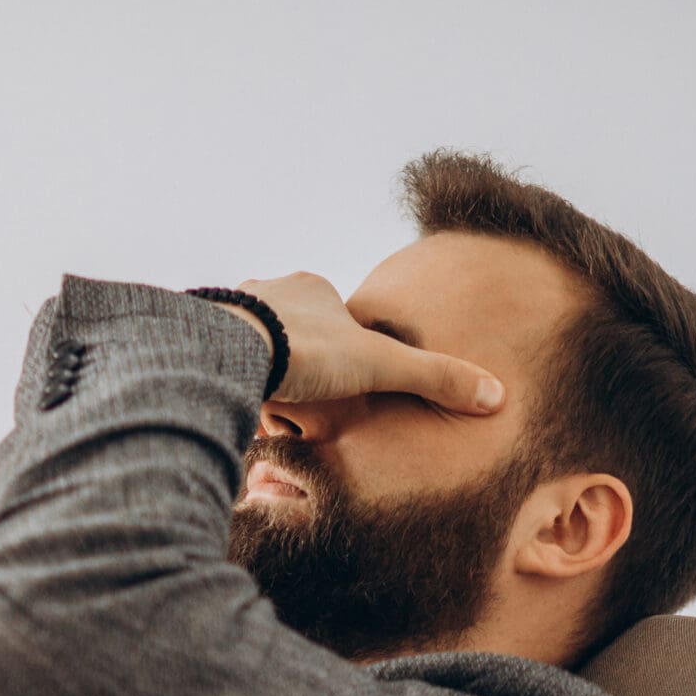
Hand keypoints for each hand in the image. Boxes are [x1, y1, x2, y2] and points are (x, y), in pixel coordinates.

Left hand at [219, 272, 504, 414]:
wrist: (232, 353)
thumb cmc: (307, 354)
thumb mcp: (382, 368)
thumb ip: (433, 380)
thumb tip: (495, 397)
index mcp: (312, 288)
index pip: (334, 323)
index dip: (341, 357)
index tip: (337, 385)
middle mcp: (270, 290)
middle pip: (292, 335)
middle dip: (297, 367)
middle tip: (298, 401)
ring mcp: (230, 310)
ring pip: (253, 348)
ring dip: (261, 375)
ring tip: (264, 407)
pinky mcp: (199, 335)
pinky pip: (219, 361)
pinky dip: (229, 381)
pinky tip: (232, 403)